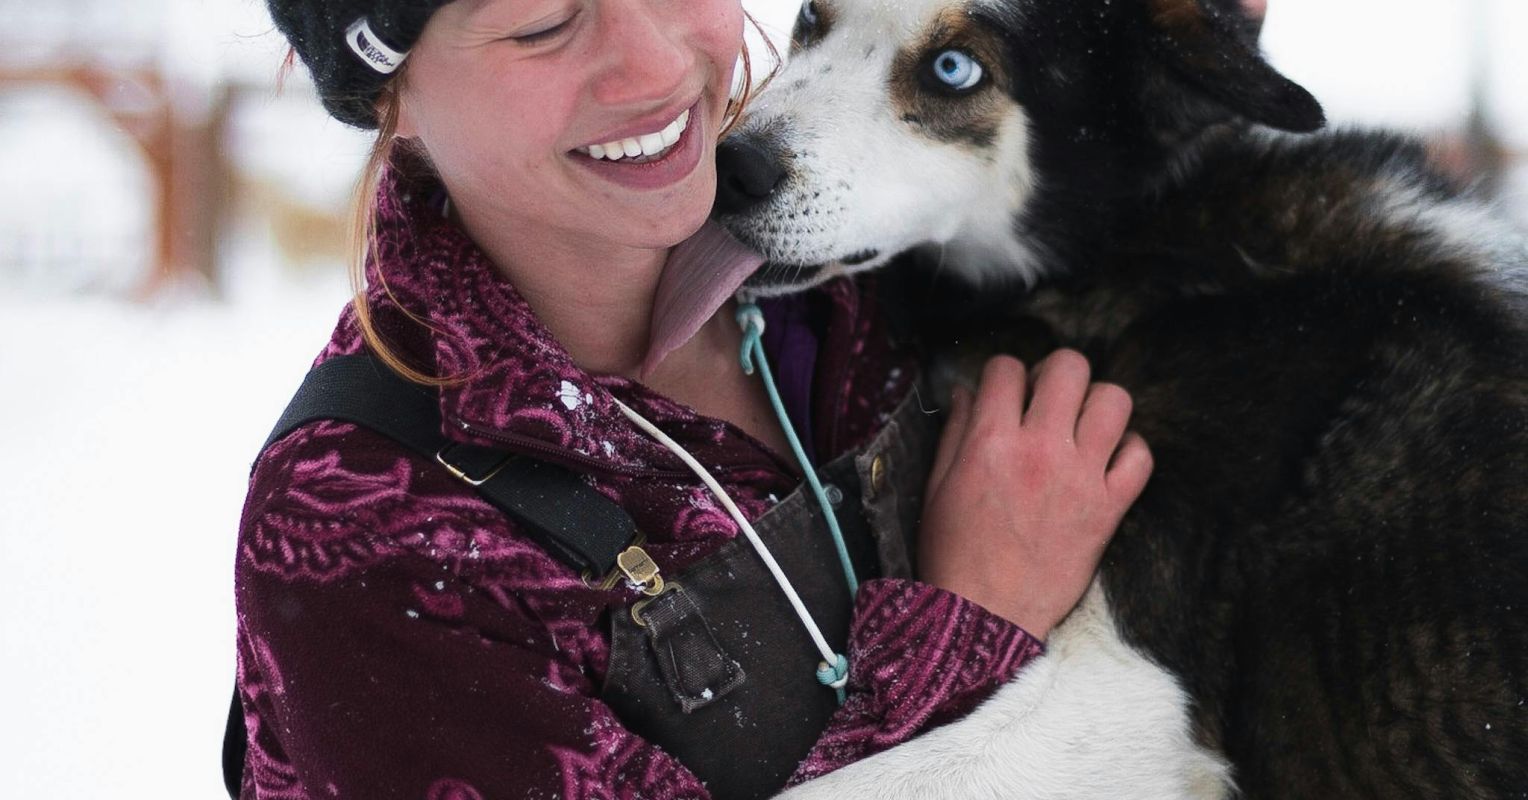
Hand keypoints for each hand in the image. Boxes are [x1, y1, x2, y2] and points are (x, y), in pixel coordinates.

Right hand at [918, 351, 1152, 639]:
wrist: (983, 617)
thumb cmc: (953, 554)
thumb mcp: (937, 487)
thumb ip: (954, 432)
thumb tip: (966, 392)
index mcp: (990, 441)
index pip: (1007, 368)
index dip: (1004, 375)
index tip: (1004, 394)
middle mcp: (1040, 449)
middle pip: (1069, 367)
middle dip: (1056, 374)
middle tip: (1047, 401)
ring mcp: (1080, 477)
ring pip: (1114, 400)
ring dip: (1097, 405)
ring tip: (1081, 427)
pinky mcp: (1109, 509)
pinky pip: (1141, 456)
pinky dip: (1129, 451)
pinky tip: (1107, 461)